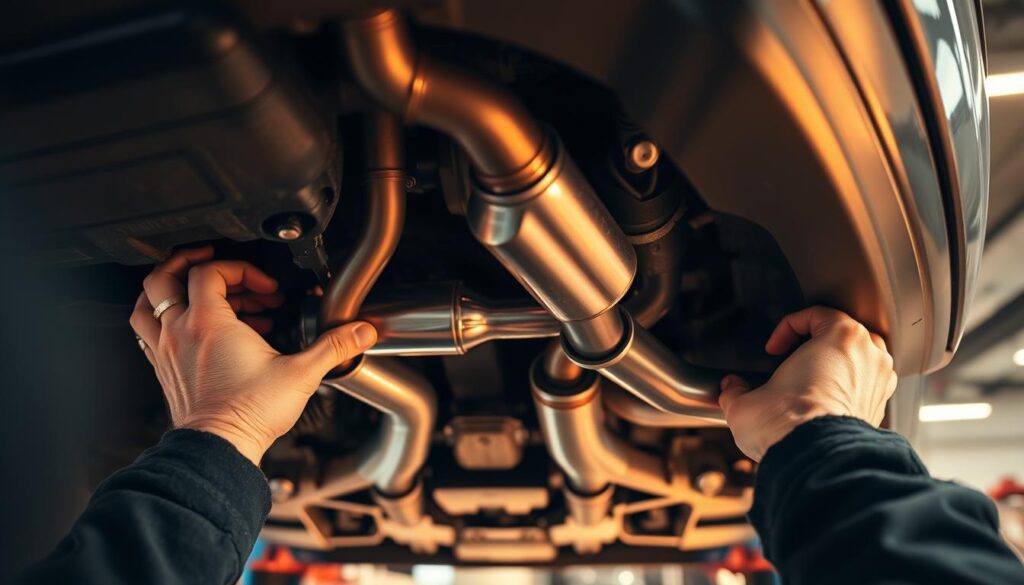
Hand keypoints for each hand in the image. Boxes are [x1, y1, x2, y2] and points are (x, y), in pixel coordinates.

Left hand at [129, 247, 376, 464]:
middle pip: (164, 276)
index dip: (242, 269)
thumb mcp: (300, 373)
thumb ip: (333, 347)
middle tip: (217, 263)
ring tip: (194, 288)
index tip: (265, 288)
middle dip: (191, 263)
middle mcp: (180, 331)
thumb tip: (360, 332)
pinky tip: (185, 327)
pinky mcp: (162, 370)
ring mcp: (165, 351)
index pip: (211, 271)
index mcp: (209, 322)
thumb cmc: (249, 413)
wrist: (219, 449)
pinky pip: (147, 332)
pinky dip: (162, 320)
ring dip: (168, 289)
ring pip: (146, 302)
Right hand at [719, 306, 897, 461]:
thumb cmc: (787, 423)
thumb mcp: (745, 401)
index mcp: (841, 336)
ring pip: (862, 360)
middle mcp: (869, 355)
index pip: (815, 314)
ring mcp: (880, 383)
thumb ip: (735, 389)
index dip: (787, 328)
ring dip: (838, 365)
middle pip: (845, 333)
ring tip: (812, 380)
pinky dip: (847, 391)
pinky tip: (824, 406)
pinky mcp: (880, 411)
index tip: (773, 348)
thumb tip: (731, 389)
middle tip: (794, 358)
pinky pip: (866, 389)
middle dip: (818, 344)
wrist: (813, 459)